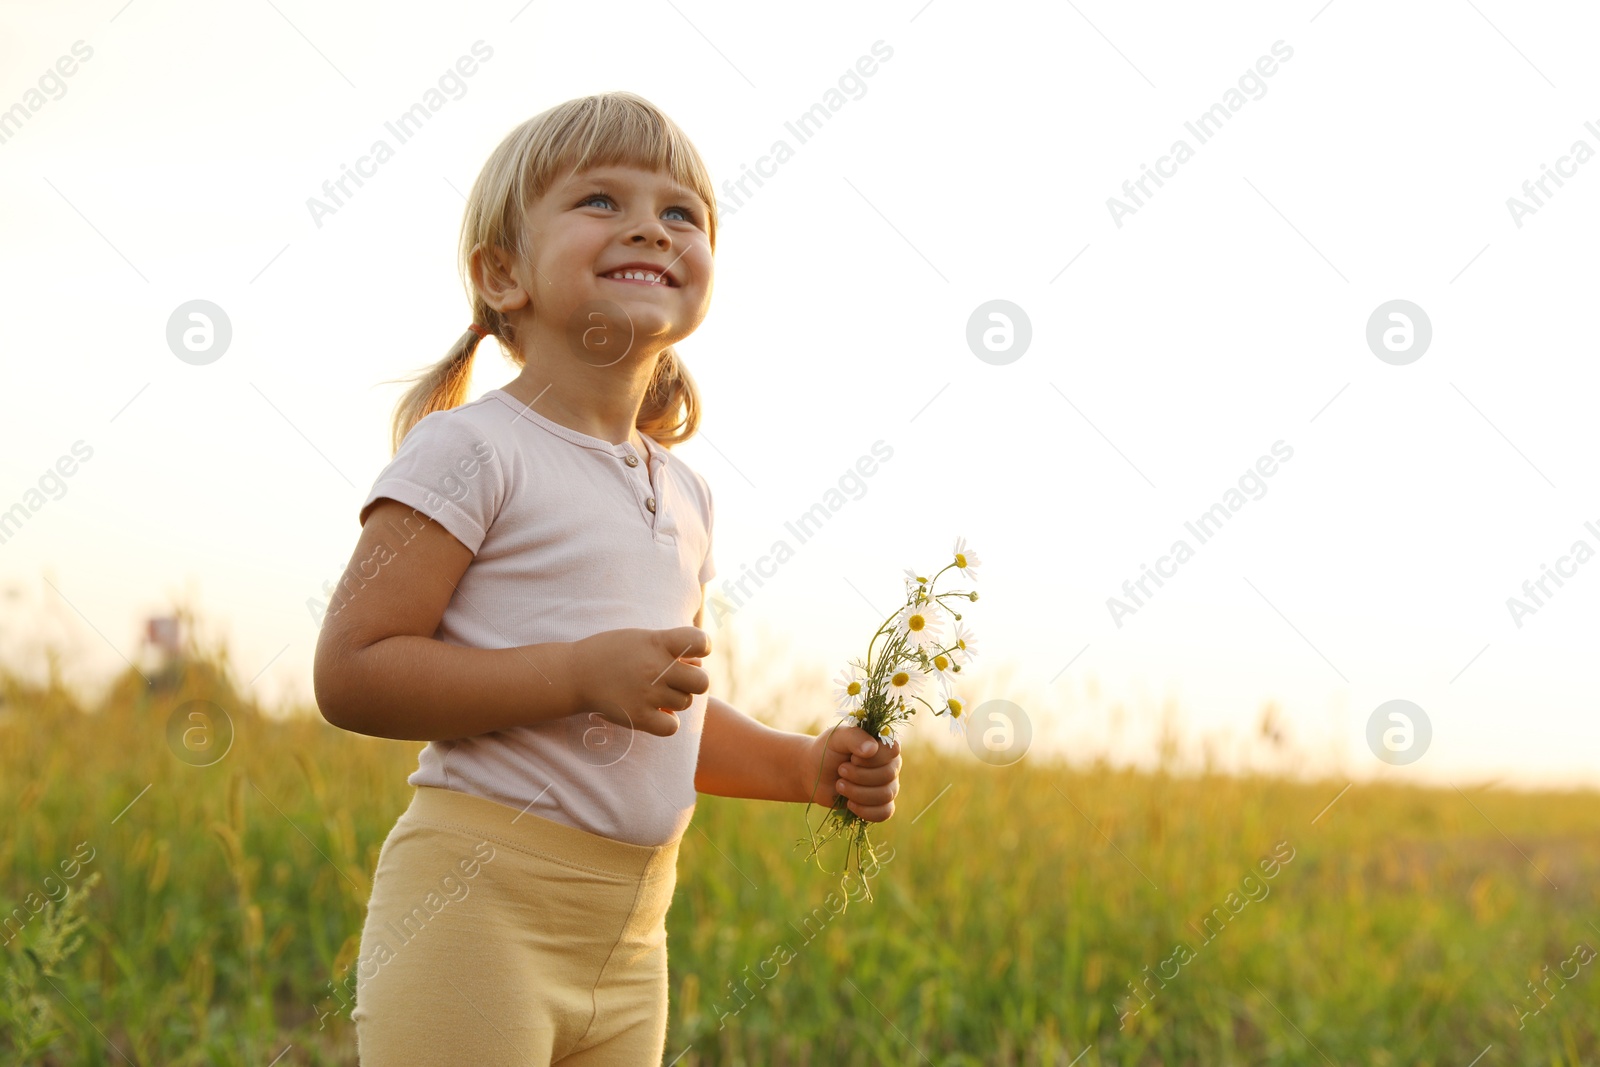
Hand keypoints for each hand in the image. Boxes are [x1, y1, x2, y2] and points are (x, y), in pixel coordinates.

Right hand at [568, 626, 709, 737]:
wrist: (576, 674)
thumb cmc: (612, 653)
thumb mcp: (641, 637)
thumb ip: (671, 645)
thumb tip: (700, 663)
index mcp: (657, 642)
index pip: (699, 641)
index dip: (702, 647)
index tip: (691, 652)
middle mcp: (655, 667)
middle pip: (702, 682)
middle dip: (693, 682)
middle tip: (676, 680)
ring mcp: (647, 693)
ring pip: (685, 703)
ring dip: (675, 700)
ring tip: (654, 692)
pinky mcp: (638, 717)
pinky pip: (672, 727)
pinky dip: (667, 723)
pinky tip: (654, 712)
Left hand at [798, 724, 901, 820]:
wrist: (815, 773)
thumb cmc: (828, 751)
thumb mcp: (837, 737)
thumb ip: (855, 737)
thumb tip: (872, 749)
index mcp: (884, 745)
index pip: (892, 752)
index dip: (871, 758)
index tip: (852, 758)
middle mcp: (891, 765)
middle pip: (888, 775)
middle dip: (858, 776)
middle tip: (840, 770)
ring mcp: (888, 786)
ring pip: (885, 795)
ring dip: (857, 792)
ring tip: (839, 785)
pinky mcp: (881, 805)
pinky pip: (884, 813)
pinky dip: (865, 810)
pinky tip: (849, 804)